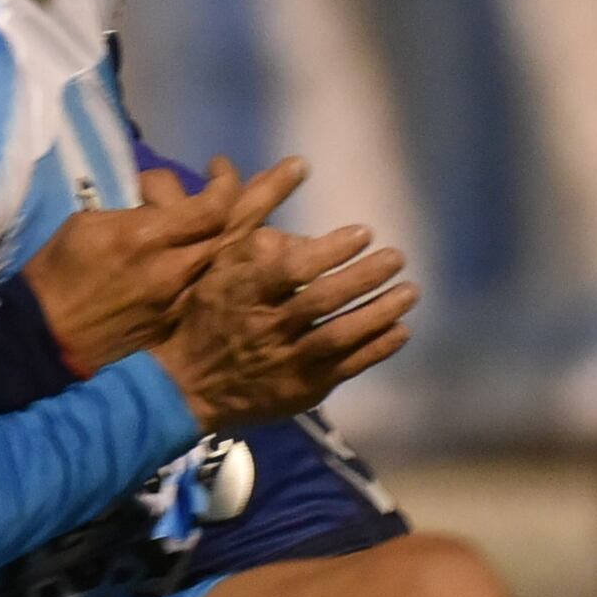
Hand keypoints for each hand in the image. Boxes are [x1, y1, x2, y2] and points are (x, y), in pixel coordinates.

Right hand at [25, 158, 298, 378]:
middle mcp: (175, 268)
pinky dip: (245, 276)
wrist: (49, 341)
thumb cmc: (58, 275)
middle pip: (236, 227)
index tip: (225, 168)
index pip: (209, 205)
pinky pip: (222, 293)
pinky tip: (265, 265)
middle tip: (297, 166)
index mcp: (148, 237)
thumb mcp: (87, 226)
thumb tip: (165, 202)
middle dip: (268, 193)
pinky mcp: (181, 322)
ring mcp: (182, 300)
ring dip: (270, 238)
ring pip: (236, 262)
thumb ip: (135, 212)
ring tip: (299, 217)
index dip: (225, 183)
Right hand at [144, 213, 414, 434]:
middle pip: (321, 301)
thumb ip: (253, 231)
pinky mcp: (301, 388)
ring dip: (379, 313)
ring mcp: (285, 361)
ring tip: (410, 291)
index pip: (290, 269)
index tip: (363, 233)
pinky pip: (346, 367)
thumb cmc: (206, 313)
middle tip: (397, 256)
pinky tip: (401, 330)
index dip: (330, 250)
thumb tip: (300, 208)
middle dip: (364, 277)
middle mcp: (265, 326)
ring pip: (339, 336)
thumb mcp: (217, 266)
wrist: (187, 385)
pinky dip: (376, 349)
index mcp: (242, 292)